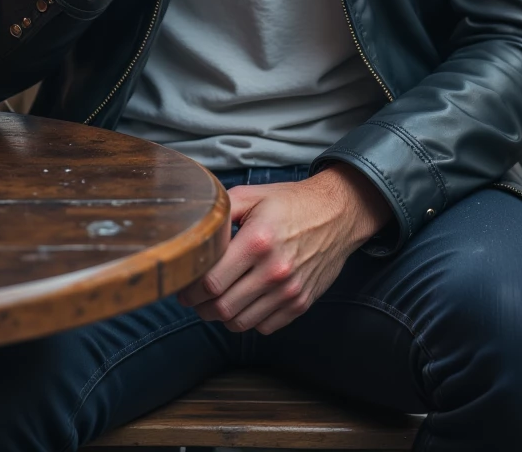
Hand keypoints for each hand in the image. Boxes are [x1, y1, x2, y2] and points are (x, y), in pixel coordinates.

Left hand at [178, 167, 390, 334]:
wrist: (338, 213)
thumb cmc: (291, 203)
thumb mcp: (253, 195)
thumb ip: (221, 211)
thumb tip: (194, 231)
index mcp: (257, 241)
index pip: (211, 282)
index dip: (190, 289)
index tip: (183, 286)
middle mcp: (274, 271)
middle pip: (222, 308)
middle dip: (200, 307)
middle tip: (194, 298)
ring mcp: (289, 291)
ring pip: (240, 323)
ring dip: (221, 317)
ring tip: (215, 301)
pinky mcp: (300, 303)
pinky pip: (263, 327)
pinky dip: (248, 320)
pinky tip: (244, 302)